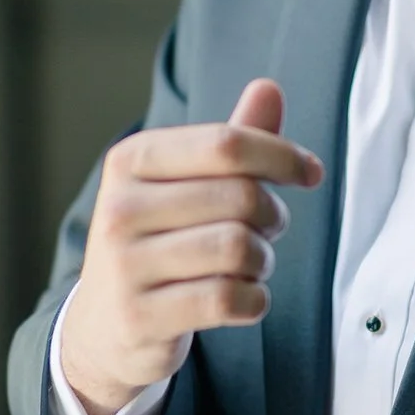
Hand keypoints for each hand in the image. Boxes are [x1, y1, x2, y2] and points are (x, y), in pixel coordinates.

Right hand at [60, 78, 323, 414]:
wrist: (103, 326)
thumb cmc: (159, 242)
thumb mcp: (184, 185)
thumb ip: (229, 142)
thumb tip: (269, 88)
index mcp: (131, 161)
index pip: (226, 143)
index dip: (282, 155)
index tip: (311, 173)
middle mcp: (120, 208)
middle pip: (240, 197)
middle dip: (272, 215)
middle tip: (267, 230)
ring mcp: (124, 265)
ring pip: (238, 249)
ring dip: (263, 261)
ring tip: (250, 265)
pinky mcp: (140, 317)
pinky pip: (228, 299)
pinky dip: (253, 300)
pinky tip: (242, 299)